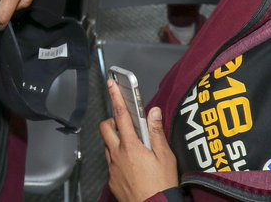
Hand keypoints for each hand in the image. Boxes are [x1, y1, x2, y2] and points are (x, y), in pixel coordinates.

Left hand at [101, 83, 178, 201]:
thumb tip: (153, 112)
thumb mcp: (165, 157)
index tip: (111, 85)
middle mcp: (117, 155)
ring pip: (107, 146)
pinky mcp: (111, 181)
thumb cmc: (163, 185)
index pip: (120, 115)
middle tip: (125, 124)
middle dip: (112, 121)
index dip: (116, 97)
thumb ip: (156, 132)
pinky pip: (110, 163)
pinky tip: (131, 165)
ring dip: (115, 141)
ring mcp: (112, 168)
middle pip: (105, 128)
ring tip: (132, 146)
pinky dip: (117, 158)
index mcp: (131, 146)